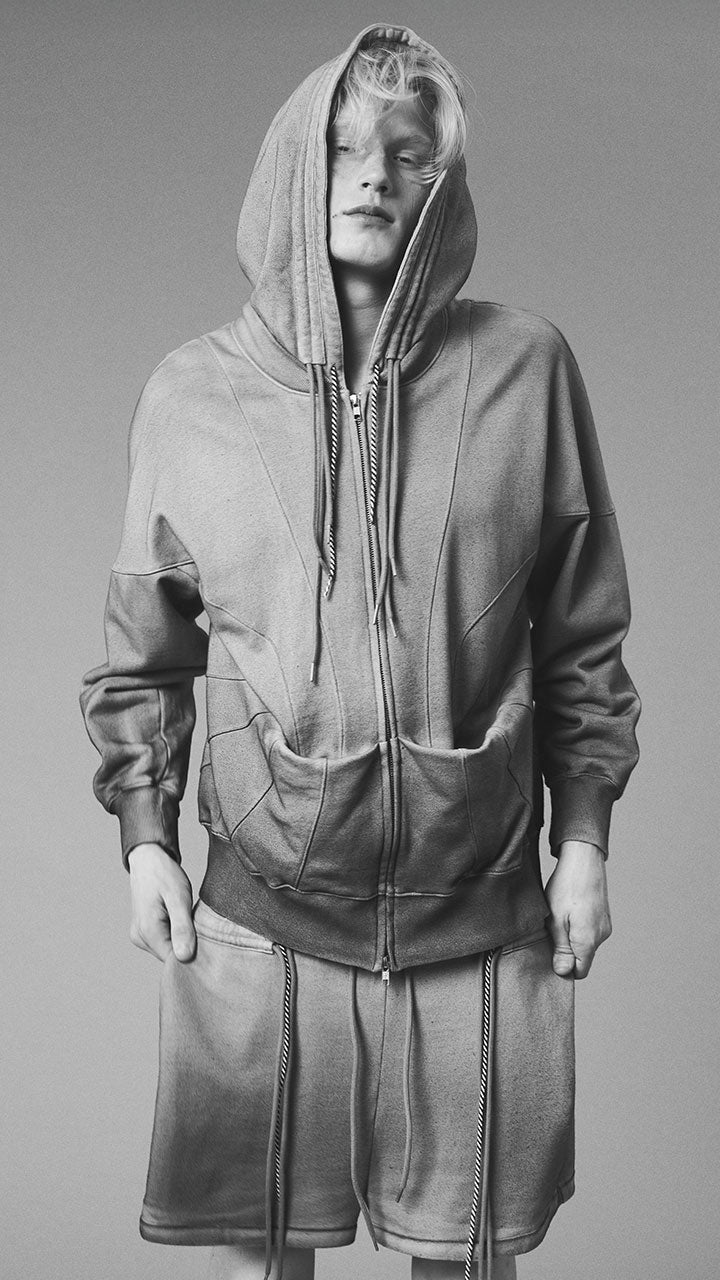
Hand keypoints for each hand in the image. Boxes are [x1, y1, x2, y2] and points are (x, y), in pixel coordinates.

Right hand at [127, 843, 195, 962]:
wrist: (149, 858)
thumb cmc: (164, 874)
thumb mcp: (179, 898)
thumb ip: (182, 928)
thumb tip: (185, 958)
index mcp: (148, 932)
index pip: (174, 961)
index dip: (193, 955)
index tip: (207, 940)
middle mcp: (140, 938)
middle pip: (171, 957)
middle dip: (188, 946)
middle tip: (200, 925)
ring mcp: (140, 936)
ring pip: (168, 949)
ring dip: (182, 939)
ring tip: (188, 918)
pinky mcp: (144, 932)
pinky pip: (164, 941)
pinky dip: (175, 934)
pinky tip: (181, 919)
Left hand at [545, 840, 611, 978]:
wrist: (583, 859)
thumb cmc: (566, 887)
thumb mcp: (555, 919)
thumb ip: (561, 948)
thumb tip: (563, 972)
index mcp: (588, 940)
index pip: (579, 972)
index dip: (564, 966)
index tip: (552, 950)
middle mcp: (601, 936)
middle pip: (583, 958)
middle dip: (567, 951)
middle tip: (553, 928)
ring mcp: (605, 926)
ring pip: (586, 944)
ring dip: (573, 937)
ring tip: (561, 915)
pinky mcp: (604, 917)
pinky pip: (591, 932)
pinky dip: (579, 927)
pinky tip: (571, 909)